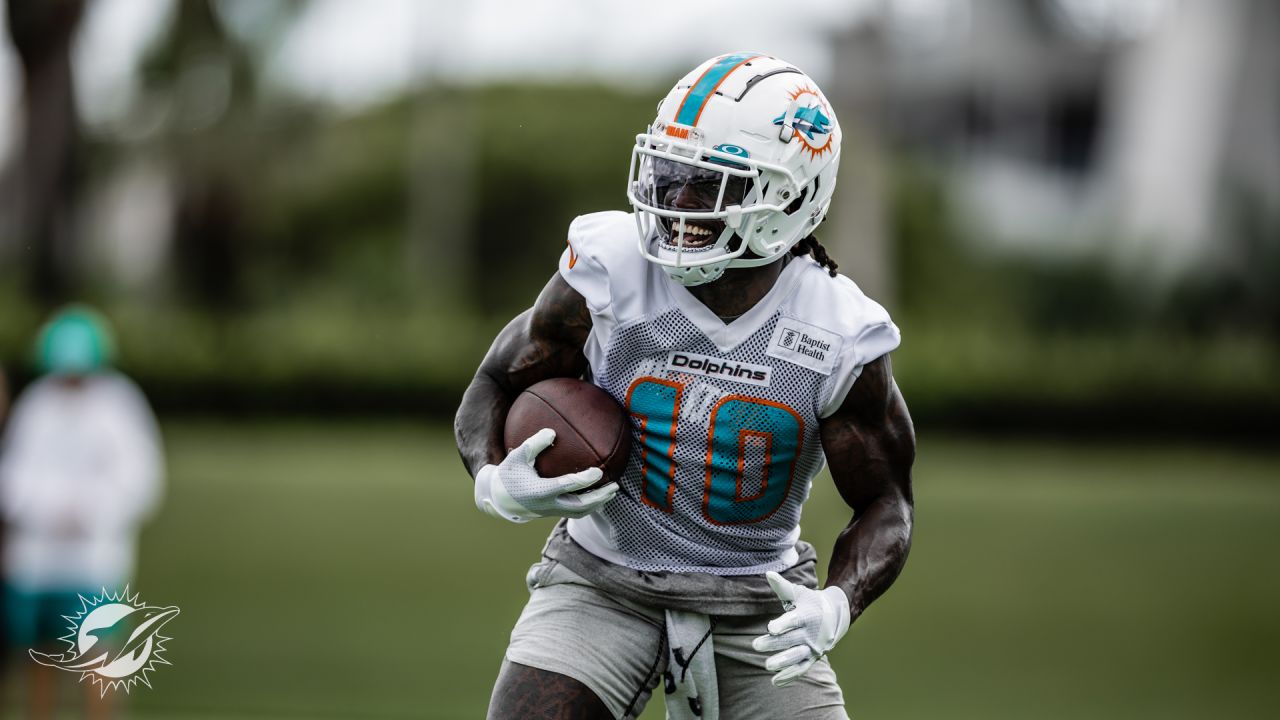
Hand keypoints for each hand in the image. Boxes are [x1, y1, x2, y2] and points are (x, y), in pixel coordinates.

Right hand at [473, 428, 618, 522]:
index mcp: (540, 491)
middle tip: (615, 486)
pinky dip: (589, 505)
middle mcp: (548, 505)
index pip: (567, 486)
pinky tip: (598, 495)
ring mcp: (551, 511)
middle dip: (599, 497)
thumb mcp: (517, 457)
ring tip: (612, 492)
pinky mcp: (552, 513)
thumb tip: (552, 432)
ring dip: (597, 503)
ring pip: (579, 512)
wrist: (498, 499)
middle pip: (579, 506)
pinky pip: (574, 512)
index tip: (599, 471)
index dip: (584, 480)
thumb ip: (534, 444)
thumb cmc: (508, 475)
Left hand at [752, 571, 850, 686]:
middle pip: (791, 640)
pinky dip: (789, 676)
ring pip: (797, 657)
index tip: (771, 627)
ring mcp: (813, 648)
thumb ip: (783, 587)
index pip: (794, 621)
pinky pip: (801, 669)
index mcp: (807, 615)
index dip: (783, 624)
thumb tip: (768, 573)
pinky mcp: (813, 658)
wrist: (836, 614)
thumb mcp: (799, 593)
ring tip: (767, 666)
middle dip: (774, 644)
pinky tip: (775, 681)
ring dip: (783, 663)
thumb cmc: (811, 602)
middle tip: (755, 645)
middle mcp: (811, 633)